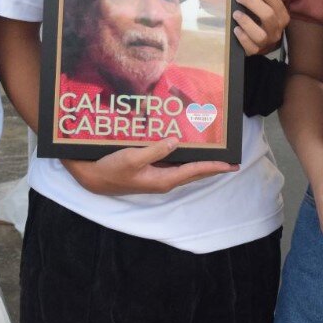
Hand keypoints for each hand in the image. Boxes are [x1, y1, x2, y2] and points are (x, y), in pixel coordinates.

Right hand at [61, 137, 236, 194]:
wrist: (91, 178)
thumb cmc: (111, 169)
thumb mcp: (132, 158)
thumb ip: (155, 150)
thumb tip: (175, 141)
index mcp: (163, 180)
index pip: (194, 172)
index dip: (213, 167)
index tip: (231, 165)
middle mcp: (163, 180)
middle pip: (193, 173)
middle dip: (212, 167)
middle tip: (230, 162)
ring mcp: (157, 176)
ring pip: (184, 169)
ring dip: (199, 162)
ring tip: (214, 154)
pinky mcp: (150, 171)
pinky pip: (172, 164)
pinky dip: (183, 158)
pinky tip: (186, 148)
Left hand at [232, 0, 288, 55]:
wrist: (261, 44)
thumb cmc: (260, 18)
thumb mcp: (261, 2)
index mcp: (281, 13)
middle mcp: (277, 28)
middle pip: (267, 14)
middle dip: (251, 3)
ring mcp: (268, 42)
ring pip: (260, 33)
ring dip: (246, 22)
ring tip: (236, 14)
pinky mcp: (256, 51)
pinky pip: (250, 46)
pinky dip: (242, 37)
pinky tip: (236, 29)